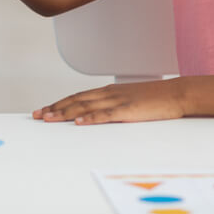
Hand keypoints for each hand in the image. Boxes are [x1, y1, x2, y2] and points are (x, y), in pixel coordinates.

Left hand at [32, 80, 187, 124]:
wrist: (177, 93)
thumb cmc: (155, 98)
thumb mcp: (129, 99)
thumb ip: (113, 105)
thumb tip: (98, 114)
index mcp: (109, 91)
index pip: (78, 97)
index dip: (59, 103)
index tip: (44, 110)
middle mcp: (109, 93)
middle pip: (76, 100)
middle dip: (55, 108)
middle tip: (37, 115)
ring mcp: (117, 101)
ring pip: (85, 106)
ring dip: (65, 112)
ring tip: (49, 118)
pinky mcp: (127, 110)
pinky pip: (105, 114)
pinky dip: (90, 117)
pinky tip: (79, 121)